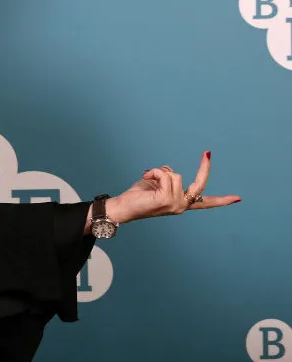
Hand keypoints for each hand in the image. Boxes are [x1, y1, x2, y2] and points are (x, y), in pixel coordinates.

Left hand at [108, 151, 241, 224]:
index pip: (205, 203)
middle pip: (199, 184)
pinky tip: (146, 179)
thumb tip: (169, 172)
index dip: (222, 200)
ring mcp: (175, 204)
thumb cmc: (137, 195)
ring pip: (174, 175)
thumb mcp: (156, 184)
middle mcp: (181, 206)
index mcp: (180, 203)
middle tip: (207, 153)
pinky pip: (165, 175)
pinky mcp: (167, 199)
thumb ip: (167, 179)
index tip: (238, 198)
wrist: (122, 207)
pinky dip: (154, 173)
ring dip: (159, 173)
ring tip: (148, 179)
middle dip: (204, 168)